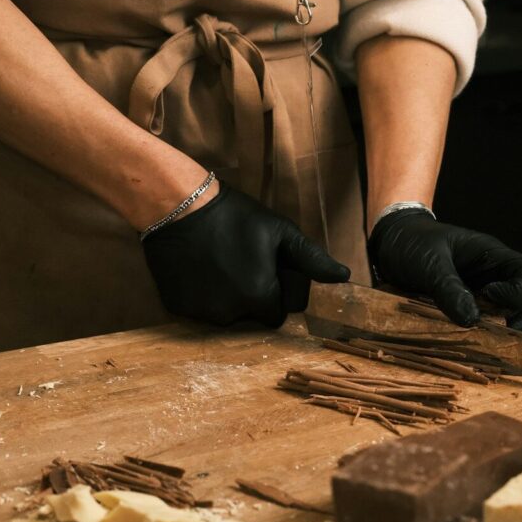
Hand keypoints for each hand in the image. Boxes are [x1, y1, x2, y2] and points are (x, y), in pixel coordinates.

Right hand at [143, 181, 349, 326]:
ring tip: (221, 262)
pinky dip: (203, 295)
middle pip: (253, 316)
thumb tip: (344, 277)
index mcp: (260, 297)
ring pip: (226, 315)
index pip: (279, 312)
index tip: (267, 267)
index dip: (277, 290)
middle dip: (254, 296)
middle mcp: (230, 314)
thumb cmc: (236, 216)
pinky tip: (200, 268)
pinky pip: (199, 309)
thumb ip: (312, 259)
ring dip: (229, 296)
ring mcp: (201, 314)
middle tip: (243, 262)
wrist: (177, 205)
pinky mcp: (177, 309)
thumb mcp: (281, 232)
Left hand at [368, 208, 521, 335]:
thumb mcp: (427, 262)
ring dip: (514, 335)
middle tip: (503, 338)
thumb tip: (471, 321)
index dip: (520, 293)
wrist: (394, 244)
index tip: (489, 298)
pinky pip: (501, 328)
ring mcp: (491, 296)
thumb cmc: (412, 244)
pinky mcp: (477, 312)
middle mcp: (500, 277)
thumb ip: (448, 288)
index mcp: (494, 256)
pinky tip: (477, 349)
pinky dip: (496, 342)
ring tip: (489, 346)